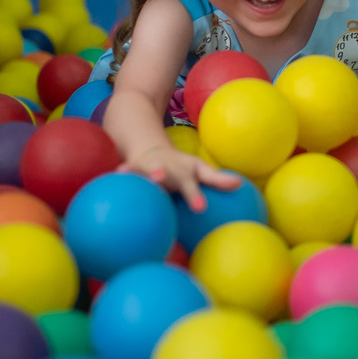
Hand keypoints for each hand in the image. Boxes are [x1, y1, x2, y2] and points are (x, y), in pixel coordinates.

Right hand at [117, 144, 239, 212]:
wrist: (153, 151)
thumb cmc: (181, 168)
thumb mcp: (199, 171)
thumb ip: (216, 179)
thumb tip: (240, 184)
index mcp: (183, 173)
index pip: (191, 184)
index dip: (194, 195)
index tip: (200, 208)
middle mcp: (166, 168)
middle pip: (164, 173)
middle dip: (161, 175)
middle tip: (160, 178)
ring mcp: (148, 168)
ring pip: (143, 171)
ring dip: (140, 173)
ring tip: (135, 176)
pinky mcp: (132, 169)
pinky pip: (126, 172)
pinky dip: (122, 173)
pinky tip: (117, 174)